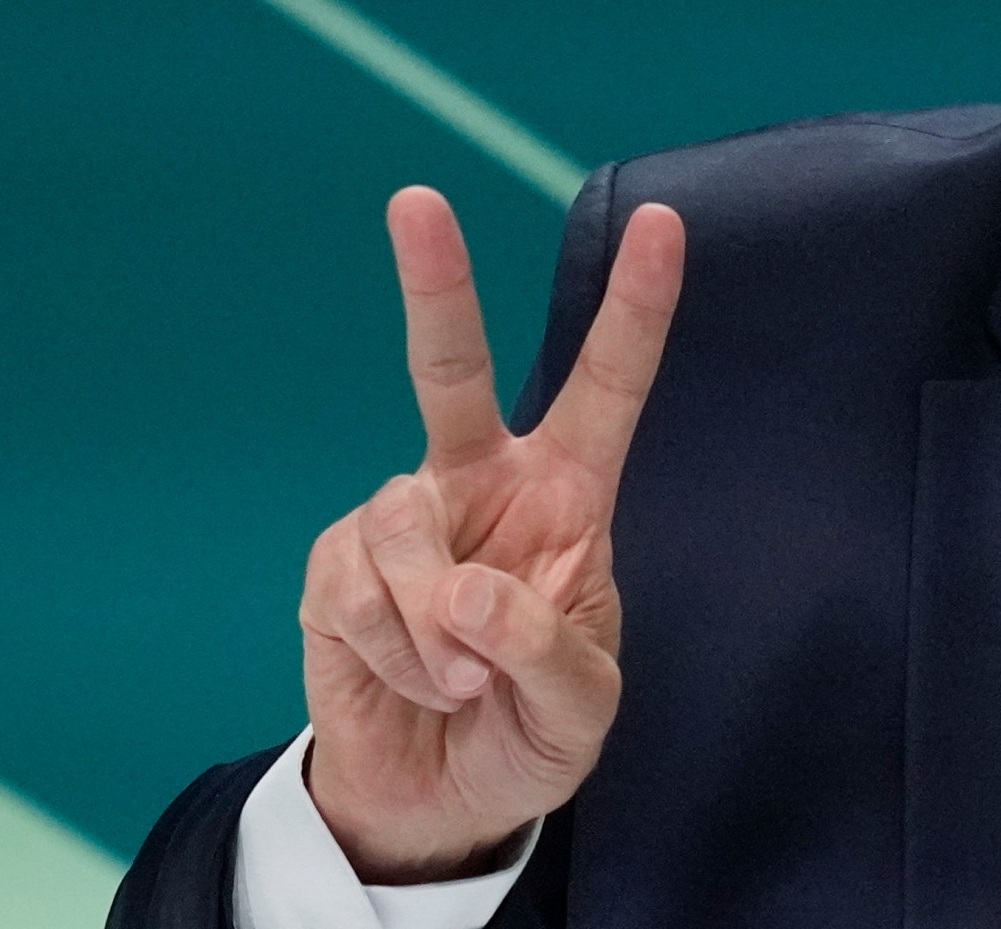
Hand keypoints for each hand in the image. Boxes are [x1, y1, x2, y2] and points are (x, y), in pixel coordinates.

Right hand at [298, 186, 683, 882]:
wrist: (440, 801)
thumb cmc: (531, 734)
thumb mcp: (580, 709)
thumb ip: (546, 650)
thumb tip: (469, 591)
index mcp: (569, 495)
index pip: (609, 387)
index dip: (635, 310)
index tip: (665, 225)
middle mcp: (482, 483)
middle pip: (452, 368)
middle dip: (434, 283)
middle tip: (416, 201)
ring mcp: (403, 519)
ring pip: (403, 529)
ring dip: (436, 630)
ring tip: (462, 682)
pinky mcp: (335, 565)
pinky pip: (355, 592)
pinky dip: (392, 655)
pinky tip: (415, 683)